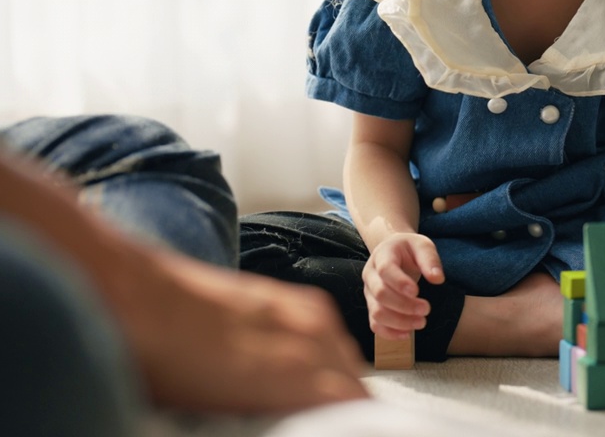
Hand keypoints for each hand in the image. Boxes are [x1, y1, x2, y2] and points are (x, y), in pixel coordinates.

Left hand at [118, 249, 368, 412]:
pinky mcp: (284, 297)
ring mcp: (300, 314)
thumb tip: (277, 421)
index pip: (355, 407)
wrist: (134, 296)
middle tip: (335, 425)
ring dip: (342, 381)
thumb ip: (262, 416)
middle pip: (355, 384)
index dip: (356, 424)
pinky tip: (311, 364)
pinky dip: (328, 353)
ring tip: (326, 407)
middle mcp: (310, 341)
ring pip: (344, 355)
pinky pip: (328, 330)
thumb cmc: (160, 366)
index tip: (349, 431)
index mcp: (296, 377)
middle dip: (351, 409)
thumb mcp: (210, 410)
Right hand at [362, 232, 444, 339]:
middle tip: (426, 309)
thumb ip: (430, 260)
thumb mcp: (422, 245)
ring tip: (421, 322)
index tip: (417, 292)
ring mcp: (369, 292)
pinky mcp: (373, 306)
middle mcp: (371, 274)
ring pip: (376, 312)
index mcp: (382, 255)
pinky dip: (389, 333)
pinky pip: (375, 324)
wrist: (394, 251)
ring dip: (399, 322)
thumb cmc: (410, 249)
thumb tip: (437, 279)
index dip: (399, 283)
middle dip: (404, 305)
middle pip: (380, 294)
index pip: (385, 270)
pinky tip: (408, 333)